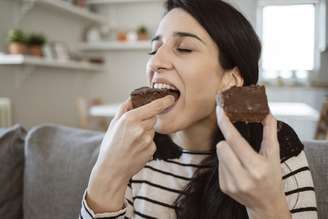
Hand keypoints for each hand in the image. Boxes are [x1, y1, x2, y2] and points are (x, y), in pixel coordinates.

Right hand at [95, 95, 175, 181]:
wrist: (112, 170)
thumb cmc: (110, 146)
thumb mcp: (113, 124)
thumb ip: (123, 109)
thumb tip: (132, 98)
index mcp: (130, 119)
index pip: (154, 106)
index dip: (164, 101)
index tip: (171, 98)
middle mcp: (140, 128)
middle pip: (153, 118)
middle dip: (147, 120)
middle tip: (134, 129)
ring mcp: (147, 140)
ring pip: (152, 130)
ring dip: (146, 132)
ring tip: (133, 141)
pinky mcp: (151, 150)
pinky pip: (152, 141)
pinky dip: (146, 143)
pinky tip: (136, 149)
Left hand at [216, 104, 290, 218]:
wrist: (266, 204)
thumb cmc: (272, 177)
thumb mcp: (274, 156)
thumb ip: (270, 134)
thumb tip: (268, 114)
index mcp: (256, 167)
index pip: (235, 140)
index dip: (225, 124)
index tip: (220, 111)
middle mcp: (242, 177)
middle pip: (222, 146)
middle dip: (228, 141)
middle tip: (239, 146)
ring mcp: (231, 184)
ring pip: (219, 154)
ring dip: (227, 152)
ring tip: (240, 160)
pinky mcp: (224, 187)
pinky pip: (218, 165)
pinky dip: (226, 163)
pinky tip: (237, 169)